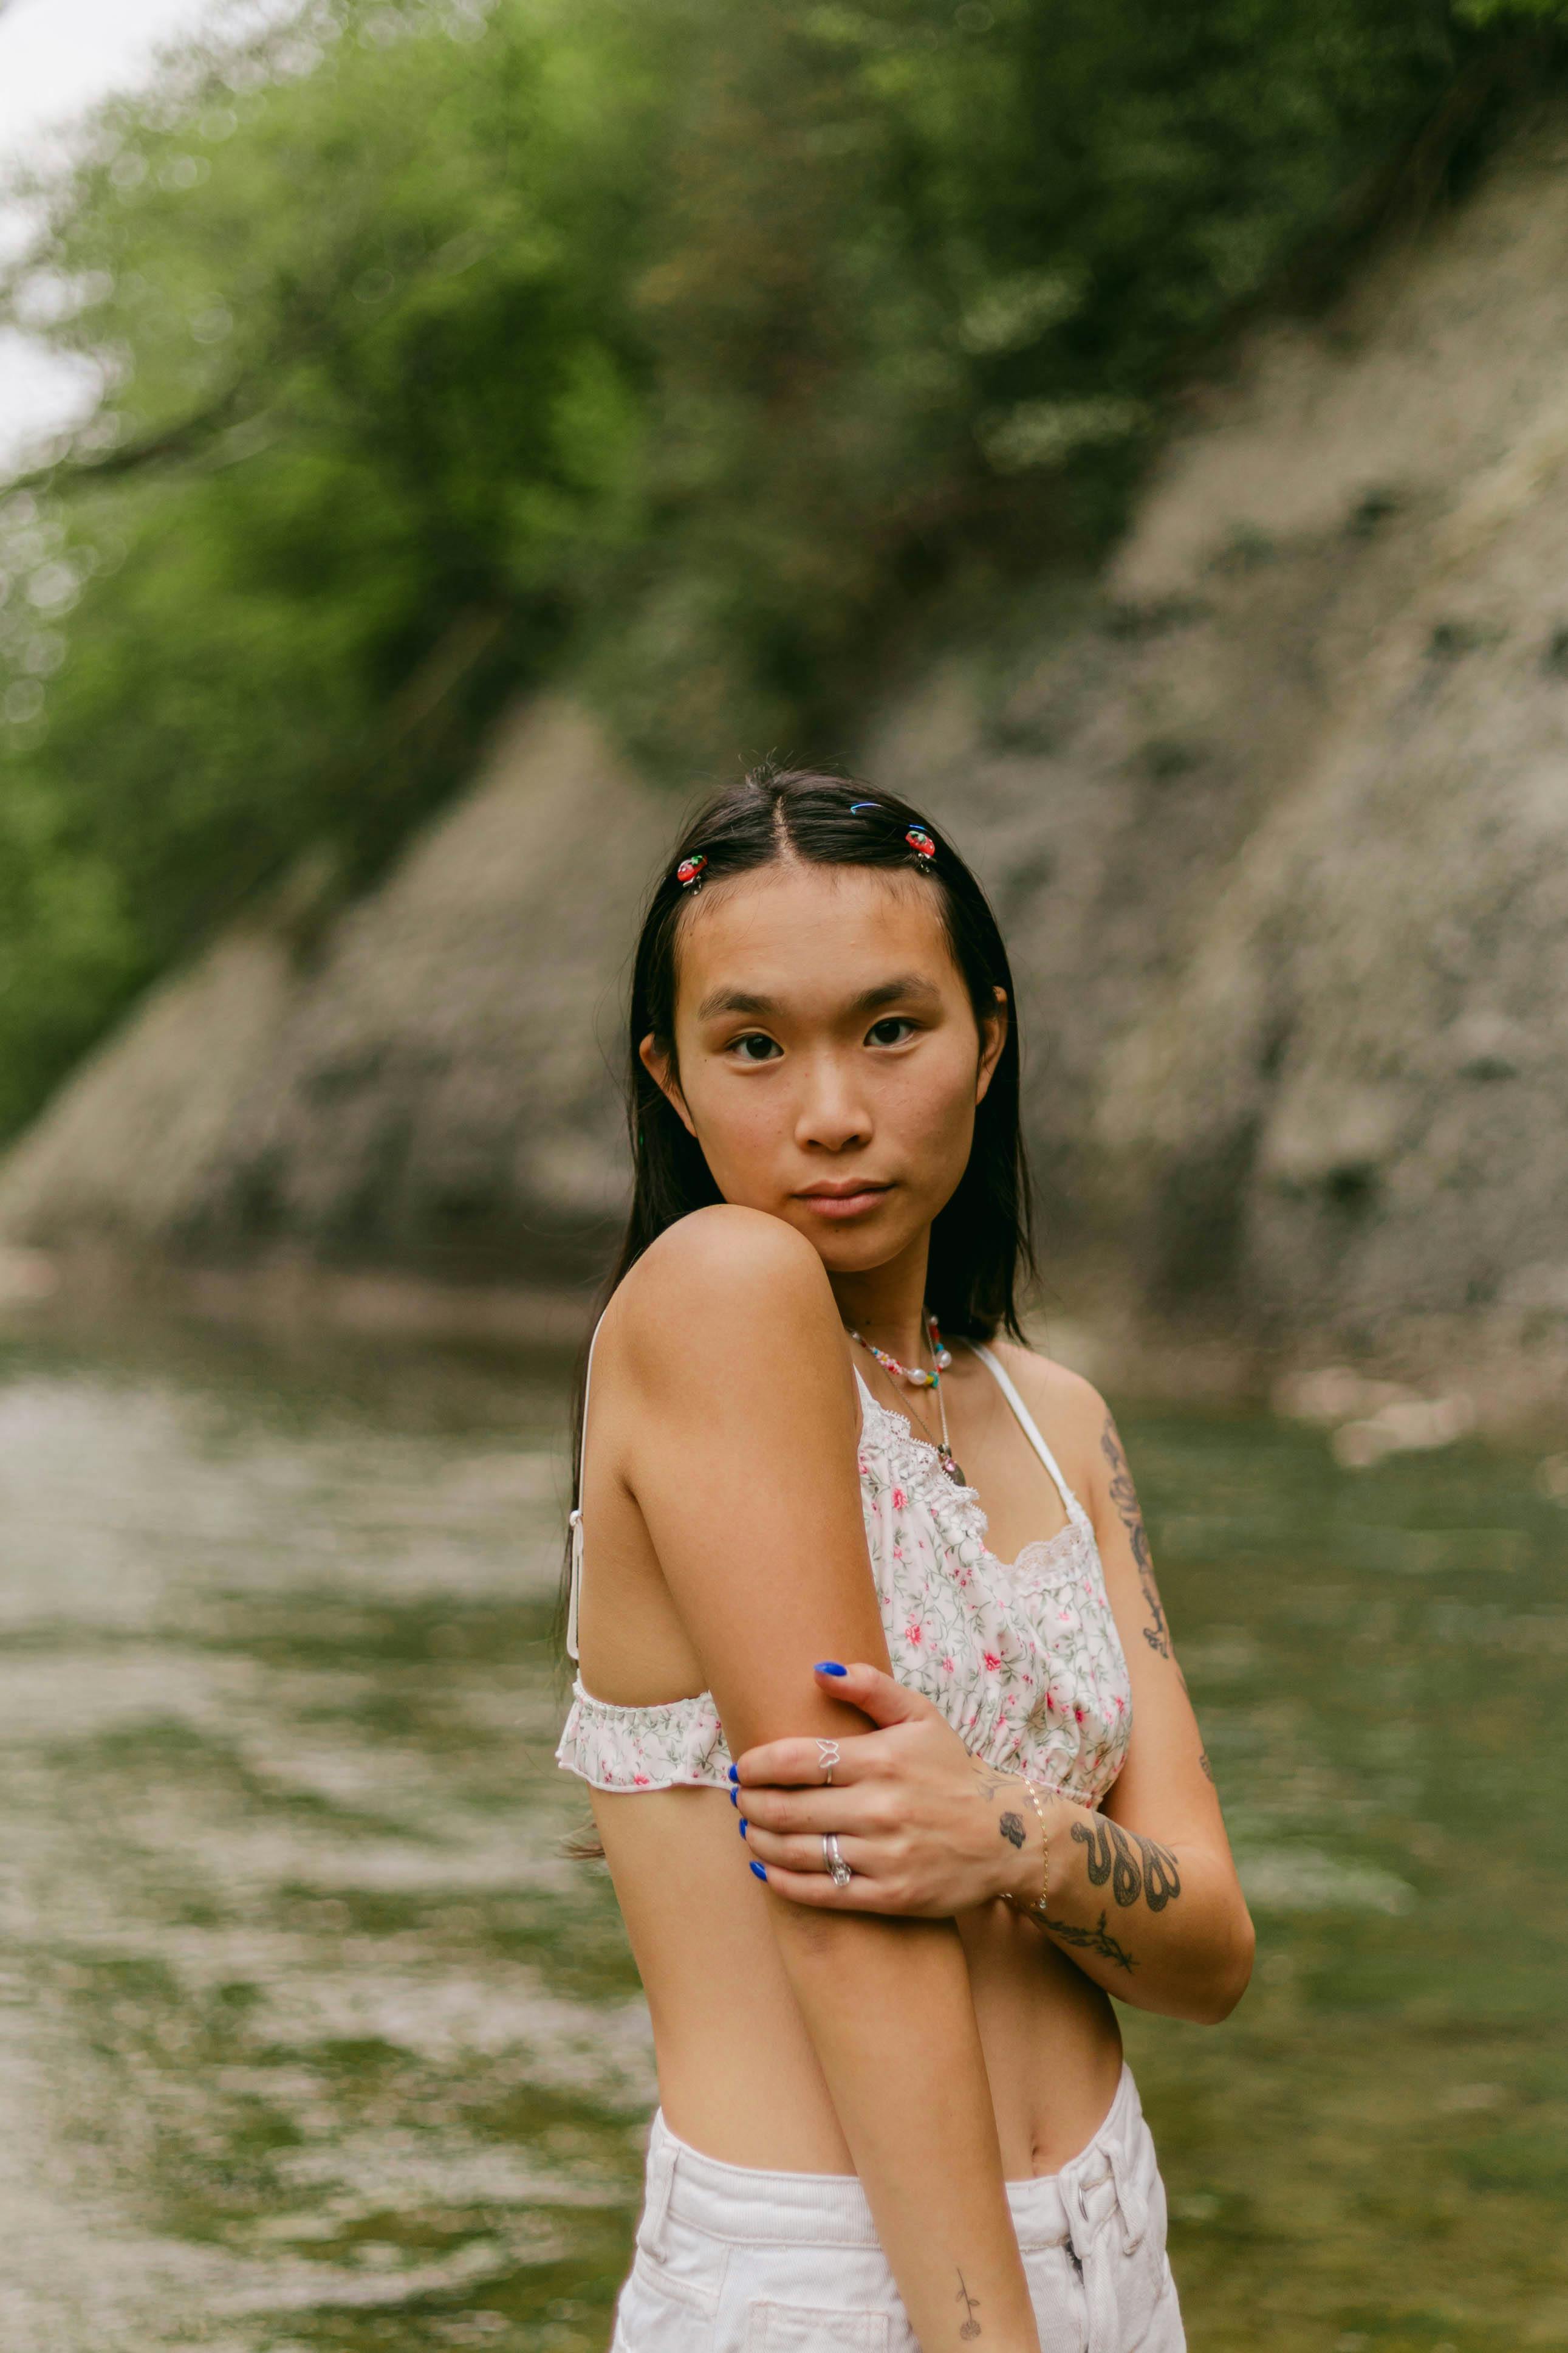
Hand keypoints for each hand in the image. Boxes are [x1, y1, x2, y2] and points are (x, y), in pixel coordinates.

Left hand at [733, 1662, 1034, 1914]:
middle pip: (788, 1809)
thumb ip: (870, 1686)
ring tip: (750, 1831)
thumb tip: (819, 1670)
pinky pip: (823, 1892)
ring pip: (798, 1852)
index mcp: (881, 1759)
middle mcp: (880, 1808)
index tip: (743, 1767)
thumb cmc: (952, 1770)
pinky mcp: (891, 1895)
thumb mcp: (920, 1716)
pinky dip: (784, 1881)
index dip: (757, 1765)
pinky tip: (767, 1869)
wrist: (1007, 1836)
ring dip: (760, 1841)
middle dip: (751, 1804)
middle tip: (740, 1799)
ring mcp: (885, 1855)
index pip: (796, 1760)